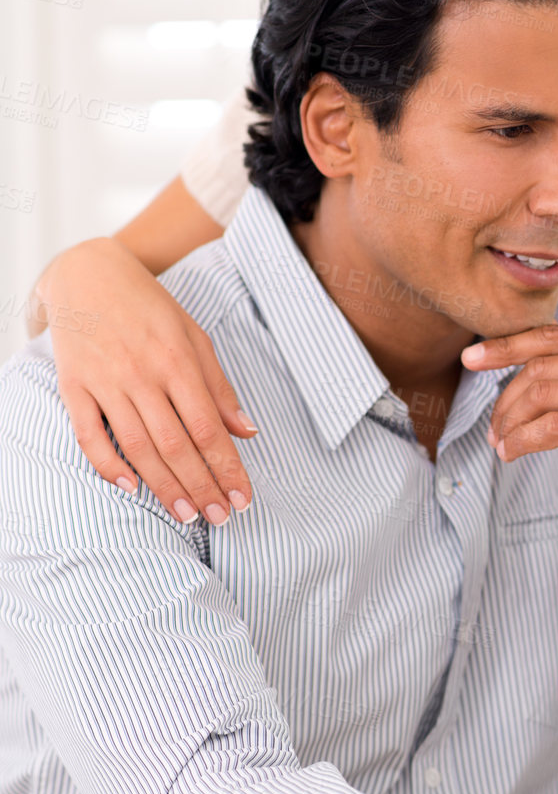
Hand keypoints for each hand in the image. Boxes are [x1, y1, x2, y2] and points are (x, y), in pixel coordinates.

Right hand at [34, 238, 257, 524]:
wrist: (87, 274)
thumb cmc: (150, 308)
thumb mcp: (195, 336)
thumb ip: (219, 386)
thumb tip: (247, 431)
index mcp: (178, 360)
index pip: (208, 428)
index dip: (227, 468)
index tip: (243, 499)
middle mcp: (142, 373)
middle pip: (176, 444)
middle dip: (201, 487)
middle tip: (220, 519)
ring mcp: (105, 381)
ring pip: (137, 445)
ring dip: (164, 486)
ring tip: (187, 516)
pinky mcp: (73, 386)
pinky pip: (88, 433)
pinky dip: (108, 464)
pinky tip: (131, 488)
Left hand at [463, 324, 557, 580]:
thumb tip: (509, 351)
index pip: (554, 336)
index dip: (507, 346)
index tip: (470, 359)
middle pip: (544, 365)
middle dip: (507, 397)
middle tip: (494, 428)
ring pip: (544, 395)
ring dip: (511, 422)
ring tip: (502, 443)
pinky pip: (552, 428)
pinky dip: (522, 441)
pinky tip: (511, 453)